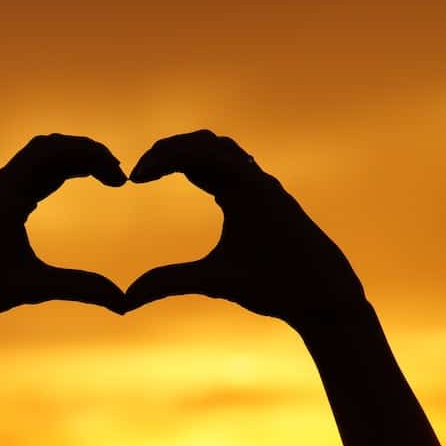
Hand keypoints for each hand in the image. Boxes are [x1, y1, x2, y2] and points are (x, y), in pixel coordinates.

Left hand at [0, 134, 129, 319]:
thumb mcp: (30, 287)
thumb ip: (79, 288)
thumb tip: (123, 304)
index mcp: (8, 191)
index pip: (55, 152)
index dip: (92, 156)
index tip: (120, 178)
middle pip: (49, 148)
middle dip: (86, 155)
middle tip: (118, 174)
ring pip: (37, 160)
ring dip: (70, 162)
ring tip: (103, 177)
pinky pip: (26, 175)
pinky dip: (53, 174)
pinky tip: (67, 185)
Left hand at [123, 129, 366, 329]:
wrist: (318, 300)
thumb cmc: (272, 287)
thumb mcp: (207, 281)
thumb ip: (169, 282)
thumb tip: (127, 298)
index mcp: (234, 193)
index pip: (193, 163)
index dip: (162, 163)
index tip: (134, 179)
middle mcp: (247, 182)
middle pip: (200, 145)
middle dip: (164, 150)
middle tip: (135, 170)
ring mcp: (260, 184)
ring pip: (213, 145)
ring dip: (176, 148)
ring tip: (146, 168)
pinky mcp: (267, 192)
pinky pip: (228, 160)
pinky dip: (195, 157)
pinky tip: (166, 168)